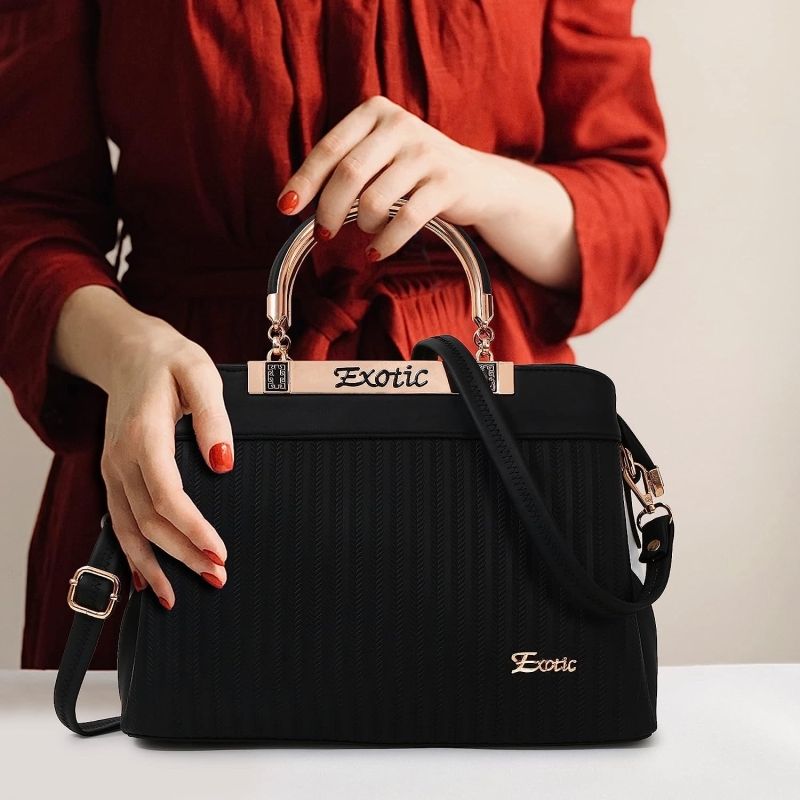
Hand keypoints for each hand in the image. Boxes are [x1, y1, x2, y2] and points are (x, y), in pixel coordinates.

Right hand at [53, 287, 233, 609]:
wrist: (128, 352)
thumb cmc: (170, 361)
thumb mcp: (201, 374)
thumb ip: (214, 418)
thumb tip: (223, 463)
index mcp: (145, 434)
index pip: (167, 495)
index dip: (192, 529)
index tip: (219, 552)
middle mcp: (122, 458)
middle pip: (149, 521)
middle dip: (182, 555)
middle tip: (218, 577)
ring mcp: (113, 469)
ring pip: (129, 529)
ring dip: (156, 564)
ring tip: (180, 595)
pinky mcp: (114, 474)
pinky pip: (117, 522)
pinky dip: (130, 554)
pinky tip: (145, 579)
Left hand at [275, 95, 496, 261]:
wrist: (478, 180)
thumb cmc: (415, 172)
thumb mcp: (380, 153)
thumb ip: (345, 165)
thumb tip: (294, 201)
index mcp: (376, 112)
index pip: (329, 149)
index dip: (304, 181)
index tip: (286, 208)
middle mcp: (401, 125)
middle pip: (348, 174)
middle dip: (329, 211)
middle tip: (324, 233)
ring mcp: (426, 153)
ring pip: (374, 201)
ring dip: (363, 226)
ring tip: (367, 233)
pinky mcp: (446, 183)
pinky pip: (405, 220)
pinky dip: (385, 242)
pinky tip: (375, 252)